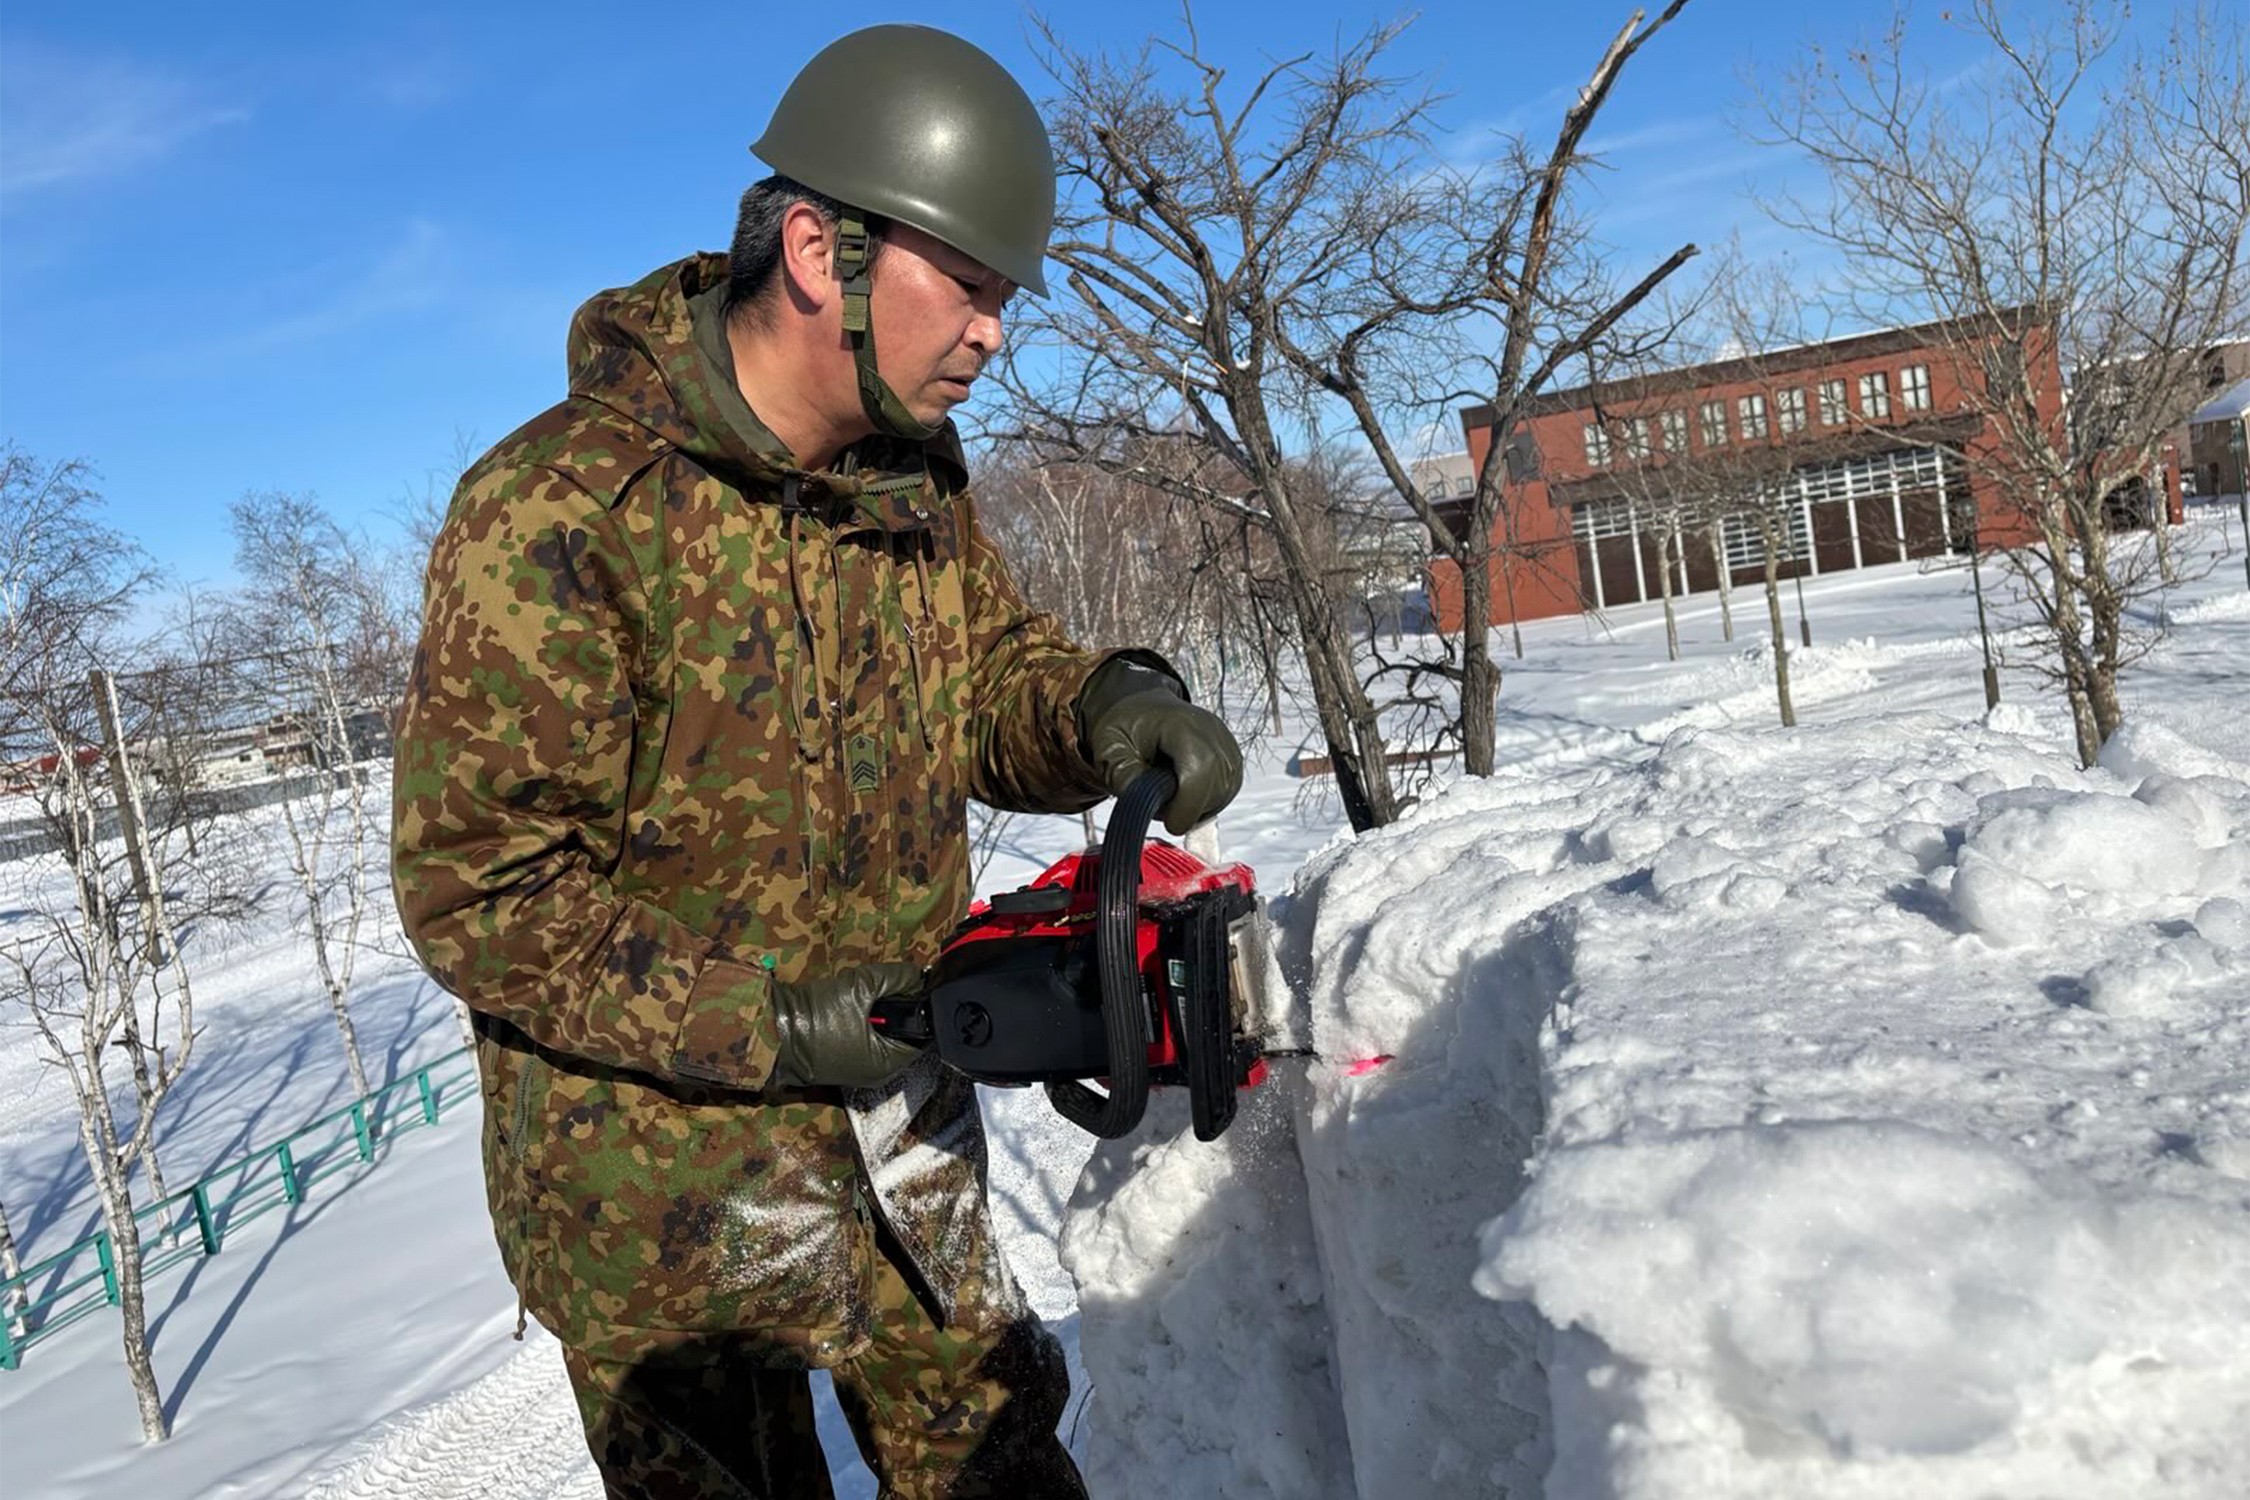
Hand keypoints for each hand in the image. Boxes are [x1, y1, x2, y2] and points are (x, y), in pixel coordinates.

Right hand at [769, 962, 926, 1089]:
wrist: (769, 1031)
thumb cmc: (815, 1017)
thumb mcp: (860, 987)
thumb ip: (896, 978)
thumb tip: (920, 974)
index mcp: (887, 1064)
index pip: (922, 1033)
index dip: (919, 1005)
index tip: (911, 984)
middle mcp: (876, 1074)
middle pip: (901, 1033)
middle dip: (892, 1006)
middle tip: (877, 988)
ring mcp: (856, 1071)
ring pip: (879, 1032)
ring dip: (873, 1011)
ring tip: (856, 995)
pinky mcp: (839, 1062)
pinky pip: (861, 1037)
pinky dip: (858, 1020)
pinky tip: (843, 1005)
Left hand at [1078, 656, 1243, 835]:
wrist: (1142, 710)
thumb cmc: (1127, 728)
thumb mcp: (1110, 751)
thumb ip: (1124, 779)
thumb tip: (1148, 805)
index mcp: (1179, 723)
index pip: (1200, 768)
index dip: (1188, 805)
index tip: (1171, 824)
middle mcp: (1211, 729)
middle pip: (1217, 784)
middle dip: (1192, 809)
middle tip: (1164, 809)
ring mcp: (1226, 741)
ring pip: (1226, 791)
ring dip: (1199, 806)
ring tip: (1171, 795)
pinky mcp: (1232, 755)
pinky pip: (1228, 789)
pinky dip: (1208, 800)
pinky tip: (1185, 792)